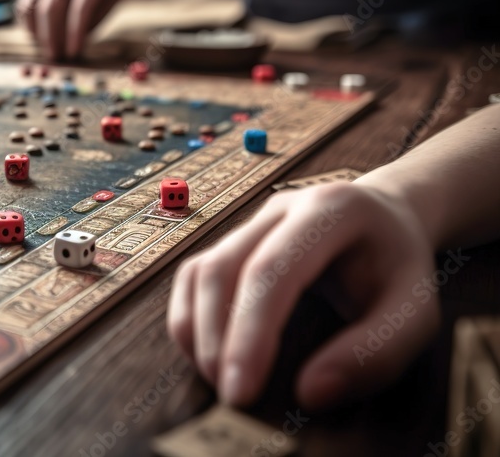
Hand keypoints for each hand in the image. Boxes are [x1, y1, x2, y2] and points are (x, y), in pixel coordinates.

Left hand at [15, 0, 120, 60]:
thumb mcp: (102, 4)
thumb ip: (82, 19)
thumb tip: (63, 45)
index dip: (32, 24)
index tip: (40, 47)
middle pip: (41, 2)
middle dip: (41, 33)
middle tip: (48, 56)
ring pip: (55, 3)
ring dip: (53, 33)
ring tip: (58, 55)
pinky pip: (80, 4)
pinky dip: (74, 29)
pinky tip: (75, 47)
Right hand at [167, 181, 439, 409]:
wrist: (387, 221)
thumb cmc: (397, 271)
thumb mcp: (414, 313)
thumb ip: (373, 354)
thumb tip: (310, 394)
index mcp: (330, 212)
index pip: (272, 270)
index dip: (250, 332)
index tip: (242, 391)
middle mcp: (280, 209)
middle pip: (223, 268)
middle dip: (218, 338)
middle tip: (231, 397)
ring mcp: (250, 222)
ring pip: (201, 271)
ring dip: (198, 331)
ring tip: (218, 380)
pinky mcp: (231, 240)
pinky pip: (193, 276)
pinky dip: (191, 318)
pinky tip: (206, 354)